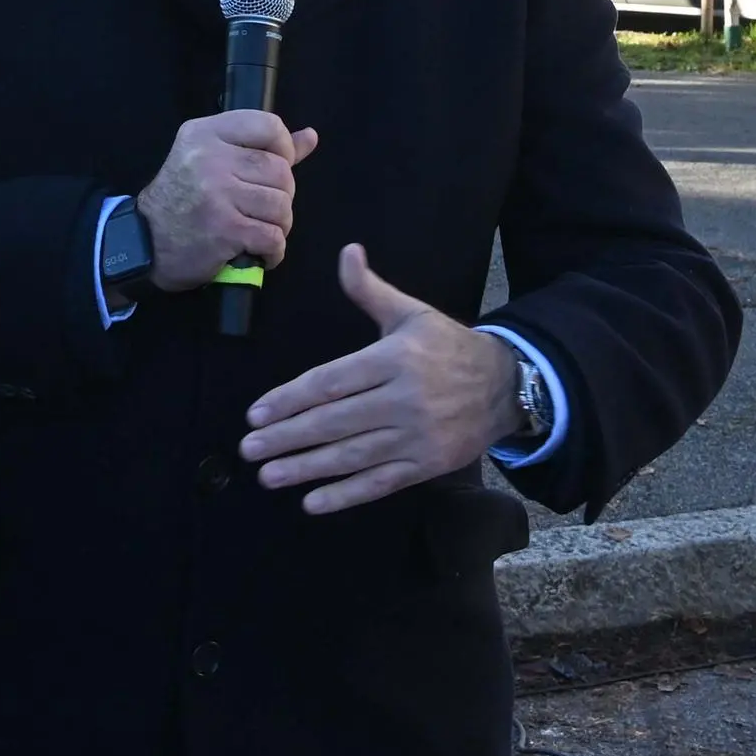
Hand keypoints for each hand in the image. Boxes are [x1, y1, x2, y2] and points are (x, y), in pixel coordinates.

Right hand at [134, 112, 319, 290]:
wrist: (144, 243)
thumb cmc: (182, 199)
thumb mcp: (211, 160)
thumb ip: (260, 148)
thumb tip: (310, 137)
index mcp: (206, 133)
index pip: (269, 125)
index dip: (284, 149)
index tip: (274, 169)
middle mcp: (210, 158)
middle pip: (281, 172)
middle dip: (281, 196)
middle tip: (262, 209)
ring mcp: (218, 194)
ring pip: (281, 206)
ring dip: (279, 226)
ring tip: (260, 231)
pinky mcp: (225, 230)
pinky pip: (273, 237)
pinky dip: (274, 251)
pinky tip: (260, 252)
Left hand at [239, 246, 520, 514]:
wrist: (506, 385)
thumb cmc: (448, 347)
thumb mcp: (411, 313)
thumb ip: (370, 290)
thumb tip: (346, 252)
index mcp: (393, 359)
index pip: (330, 382)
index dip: (290, 399)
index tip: (255, 414)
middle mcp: (403, 399)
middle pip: (334, 421)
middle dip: (288, 436)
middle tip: (249, 448)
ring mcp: (416, 436)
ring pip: (352, 455)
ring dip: (307, 468)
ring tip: (268, 476)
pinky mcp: (427, 465)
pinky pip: (380, 483)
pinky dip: (346, 495)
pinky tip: (312, 503)